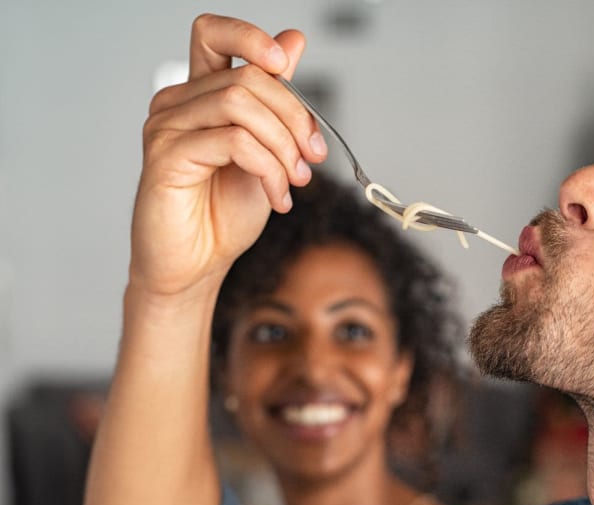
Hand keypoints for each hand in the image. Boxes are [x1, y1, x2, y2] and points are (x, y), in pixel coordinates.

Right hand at [129, 14, 327, 296]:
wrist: (197, 266)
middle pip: (247, 77)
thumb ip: (275, 102)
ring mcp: (167, 128)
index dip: (251, 37)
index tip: (284, 64)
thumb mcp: (265, 153)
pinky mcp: (166, 157)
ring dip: (283, 147)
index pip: (214, 34)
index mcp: (199, 97)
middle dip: (294, 118)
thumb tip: (293, 41)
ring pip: (241, 105)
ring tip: (294, 183)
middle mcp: (177, 104)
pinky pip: (233, 142)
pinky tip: (276, 197)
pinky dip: (268, 169)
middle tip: (311, 159)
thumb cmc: (222, 216)